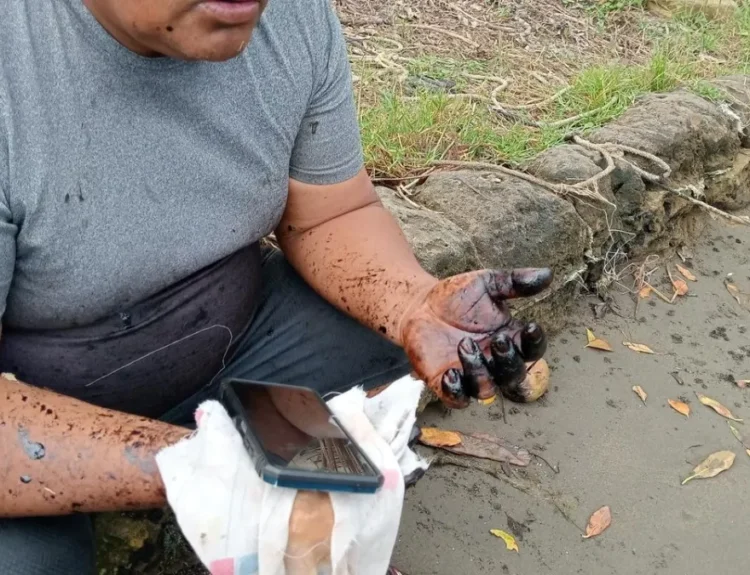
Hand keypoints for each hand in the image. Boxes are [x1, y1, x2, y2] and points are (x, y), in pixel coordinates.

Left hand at [400, 268, 552, 407]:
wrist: (419, 305)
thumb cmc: (457, 297)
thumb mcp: (487, 283)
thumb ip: (514, 282)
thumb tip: (547, 274)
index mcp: (510, 340)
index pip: (532, 350)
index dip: (535, 342)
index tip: (530, 326)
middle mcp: (494, 362)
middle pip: (514, 375)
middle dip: (509, 360)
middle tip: (497, 339)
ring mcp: (471, 375)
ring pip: (486, 389)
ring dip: (480, 372)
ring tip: (464, 345)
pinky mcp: (444, 382)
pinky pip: (456, 399)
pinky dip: (456, 392)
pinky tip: (450, 374)